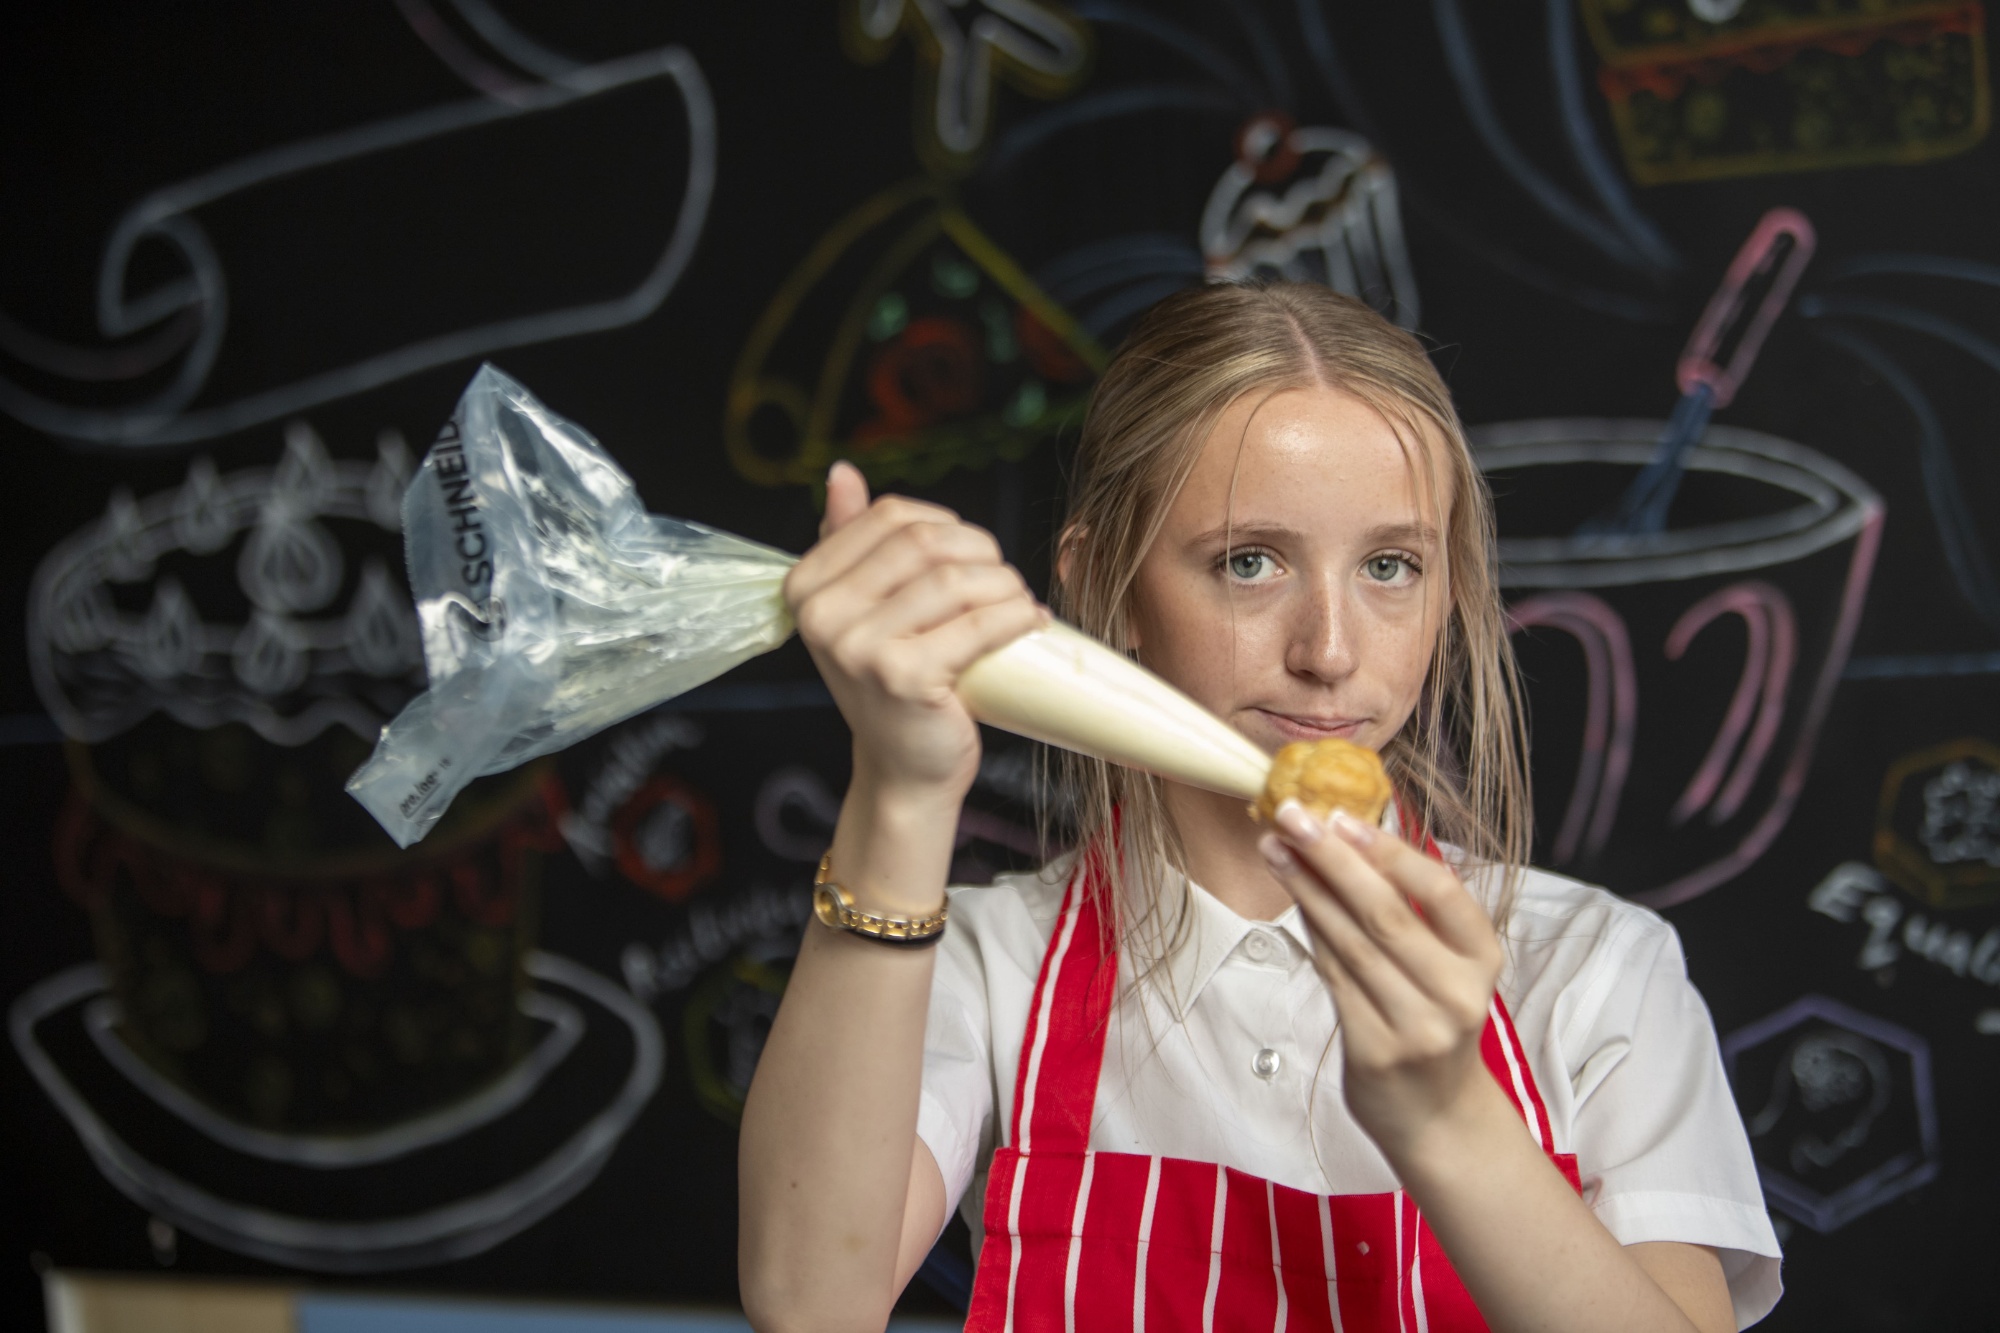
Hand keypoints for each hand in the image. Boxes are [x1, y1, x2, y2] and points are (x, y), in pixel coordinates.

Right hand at [784, 462, 1046, 798]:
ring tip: (1019, 603)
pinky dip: (1016, 617)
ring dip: (1005, 585)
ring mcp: (859, 648)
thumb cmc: (892, 683)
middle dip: (981, 552)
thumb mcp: (862, 609)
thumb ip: (849, 539)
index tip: (971, 554)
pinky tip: (1032, 620)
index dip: (944, 524)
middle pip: (925, 543)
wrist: (903, 769)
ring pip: (955, 580)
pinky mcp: (903, 677)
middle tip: (1005, 581)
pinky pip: (976, 625)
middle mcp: (823, 615)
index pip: (890, 517)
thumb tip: (842, 472)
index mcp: (806, 586)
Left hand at [1259, 803, 1506, 1158]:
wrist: (1437, 1118)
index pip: (1442, 892)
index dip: (1390, 851)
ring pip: (1351, 942)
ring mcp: (1416, 1026)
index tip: (1343, 816)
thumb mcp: (1446, 969)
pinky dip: (1310, 931)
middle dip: (1333, 858)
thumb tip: (1350, 838)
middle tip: (1292, 815)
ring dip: (1307, 888)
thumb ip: (1413, 912)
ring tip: (1273, 847)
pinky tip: (1291, 897)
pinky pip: (1334, 976)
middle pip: (1386, 913)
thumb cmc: (1435, 1024)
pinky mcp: (1375, 1049)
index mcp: (1482, 961)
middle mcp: (1456, 994)